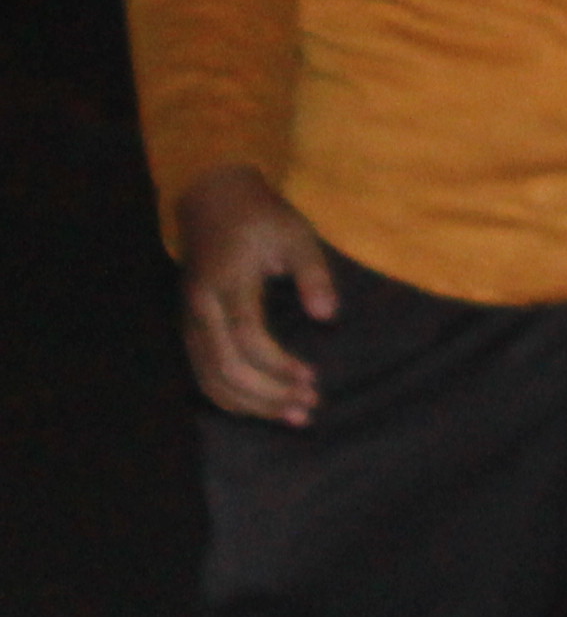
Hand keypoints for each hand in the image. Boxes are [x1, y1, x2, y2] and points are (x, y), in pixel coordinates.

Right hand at [175, 165, 335, 424]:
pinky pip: (202, 374)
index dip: (277, 365)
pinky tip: (258, 406)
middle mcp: (200, 309)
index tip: (312, 379)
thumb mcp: (296, 233)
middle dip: (266, 395)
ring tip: (290, 415)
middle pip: (225, 367)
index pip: (247, 337)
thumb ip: (313, 273)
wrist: (211, 201)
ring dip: (249, 403)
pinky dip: (229, 396)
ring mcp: (189, 322)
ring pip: (209, 378)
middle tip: (307, 408)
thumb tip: (327, 317)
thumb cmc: (260, 217)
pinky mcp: (189, 329)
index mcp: (226, 283)